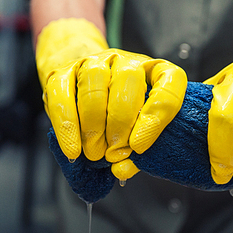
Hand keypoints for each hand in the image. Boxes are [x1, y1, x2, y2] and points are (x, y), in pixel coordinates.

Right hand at [36, 19, 186, 179]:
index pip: (169, 81)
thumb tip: (123, 170)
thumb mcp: (134, 126)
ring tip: (94, 152)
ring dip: (94, 125)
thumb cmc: (115, 111)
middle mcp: (126, 62)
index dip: (156, 115)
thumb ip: (134, 149)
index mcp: (154, 71)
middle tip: (114, 153)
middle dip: (120, 123)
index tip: (139, 146)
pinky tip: (73, 148)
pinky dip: (68, 126)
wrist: (78, 81)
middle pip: (128, 81)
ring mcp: (93, 62)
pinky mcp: (62, 71)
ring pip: (95, 84)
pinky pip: (62, 95)